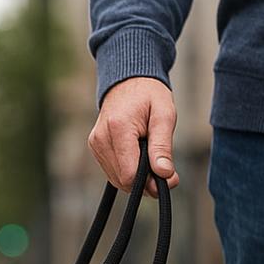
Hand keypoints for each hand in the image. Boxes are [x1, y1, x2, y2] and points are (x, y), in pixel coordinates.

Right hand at [88, 77, 178, 196]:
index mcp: (118, 128)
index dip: (150, 183)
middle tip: (164, 169)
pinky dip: (128, 171)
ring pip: (117, 179)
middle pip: (123, 180)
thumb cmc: (149, 95)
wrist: (128, 80)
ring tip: (150, 158)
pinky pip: (113, 172)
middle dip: (145, 181)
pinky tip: (139, 157)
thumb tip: (164, 174)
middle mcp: (101, 138)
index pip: (129, 174)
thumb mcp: (164, 115)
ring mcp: (95, 144)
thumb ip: (163, 147)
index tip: (168, 178)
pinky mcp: (95, 147)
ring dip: (137, 177)